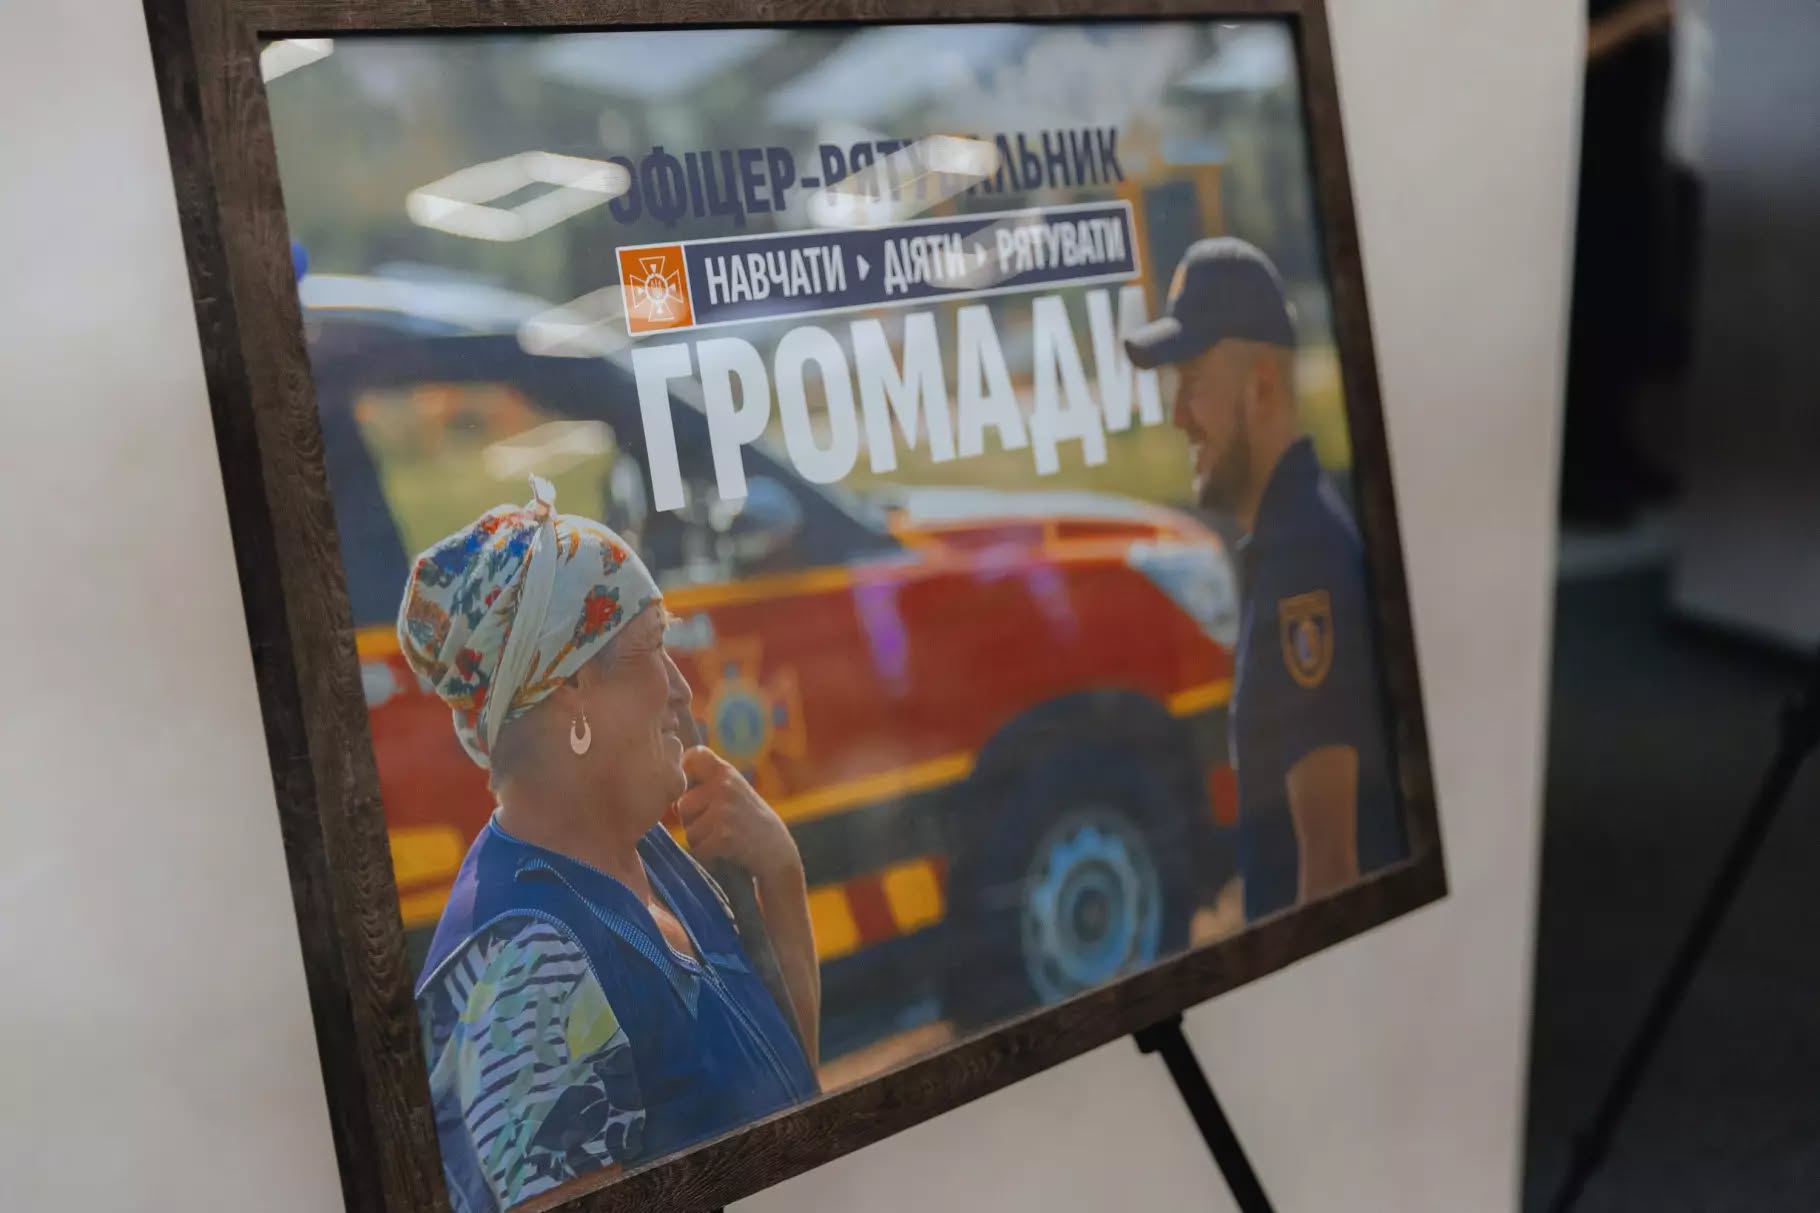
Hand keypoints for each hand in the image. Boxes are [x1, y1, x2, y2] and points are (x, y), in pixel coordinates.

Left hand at [675, 747, 801, 884]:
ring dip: (701, 841)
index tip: (693, 788)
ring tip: (724, 839)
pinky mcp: (723, 834)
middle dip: (692, 821)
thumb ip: (707, 785)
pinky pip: (698, 848)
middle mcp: (725, 785)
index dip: (685, 771)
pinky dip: (709, 857)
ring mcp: (724, 809)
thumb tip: (668, 789)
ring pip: (689, 830)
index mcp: (726, 771)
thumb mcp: (733, 792)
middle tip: (718, 826)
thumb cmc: (748, 823)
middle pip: (683, 804)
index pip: (693, 756)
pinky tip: (727, 852)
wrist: (777, 852)